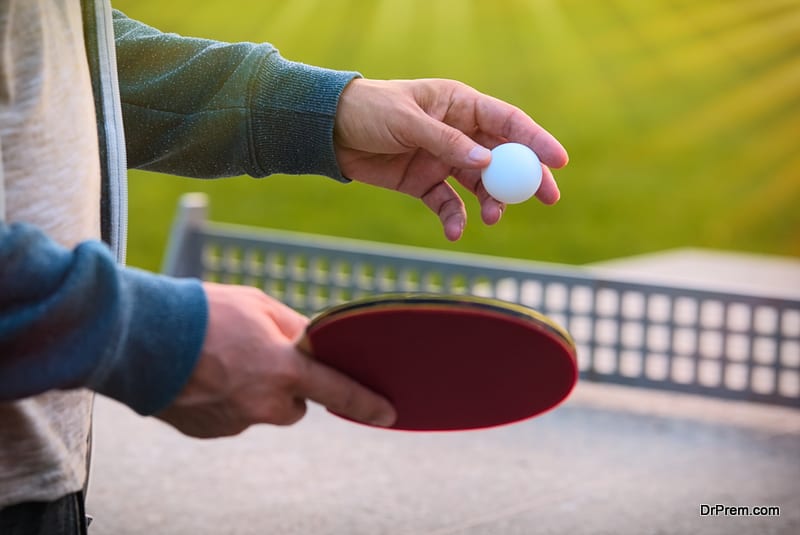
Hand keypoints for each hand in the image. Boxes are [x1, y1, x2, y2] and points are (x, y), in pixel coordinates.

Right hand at [157, 283, 396, 437]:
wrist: (141, 338)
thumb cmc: (203, 313)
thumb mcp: (258, 305)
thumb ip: (293, 328)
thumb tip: (311, 343)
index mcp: (283, 370)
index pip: (337, 391)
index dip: (366, 403)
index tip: (387, 413)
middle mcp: (264, 403)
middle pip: (294, 405)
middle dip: (287, 387)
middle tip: (260, 358)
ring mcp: (235, 422)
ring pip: (261, 410)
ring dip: (252, 391)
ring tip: (222, 361)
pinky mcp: (210, 432)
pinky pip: (232, 417)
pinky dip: (225, 400)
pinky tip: (203, 376)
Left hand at [333, 78, 568, 240]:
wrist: (329, 131)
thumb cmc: (369, 110)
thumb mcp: (408, 121)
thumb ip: (447, 142)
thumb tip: (488, 162)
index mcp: (460, 104)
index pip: (507, 121)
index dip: (536, 140)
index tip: (559, 161)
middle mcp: (458, 132)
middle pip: (503, 156)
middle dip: (526, 177)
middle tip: (548, 197)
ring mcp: (443, 159)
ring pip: (479, 184)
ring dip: (491, 201)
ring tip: (492, 217)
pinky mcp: (424, 183)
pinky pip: (448, 204)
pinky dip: (454, 218)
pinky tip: (455, 231)